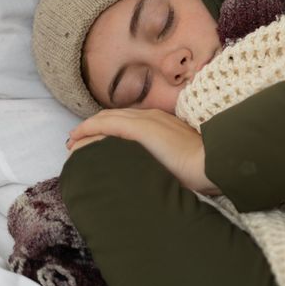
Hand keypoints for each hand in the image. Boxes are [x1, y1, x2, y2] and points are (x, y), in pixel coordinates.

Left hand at [66, 108, 221, 195]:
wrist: (211, 163)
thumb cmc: (201, 168)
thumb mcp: (179, 159)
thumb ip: (164, 158)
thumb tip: (153, 170)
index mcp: (163, 122)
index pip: (128, 120)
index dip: (107, 127)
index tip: (94, 141)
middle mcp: (153, 116)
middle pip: (114, 116)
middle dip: (92, 127)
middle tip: (76, 142)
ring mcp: (147, 120)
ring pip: (107, 119)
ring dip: (87, 129)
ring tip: (73, 143)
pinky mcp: (141, 128)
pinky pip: (106, 124)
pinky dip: (89, 129)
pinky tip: (77, 139)